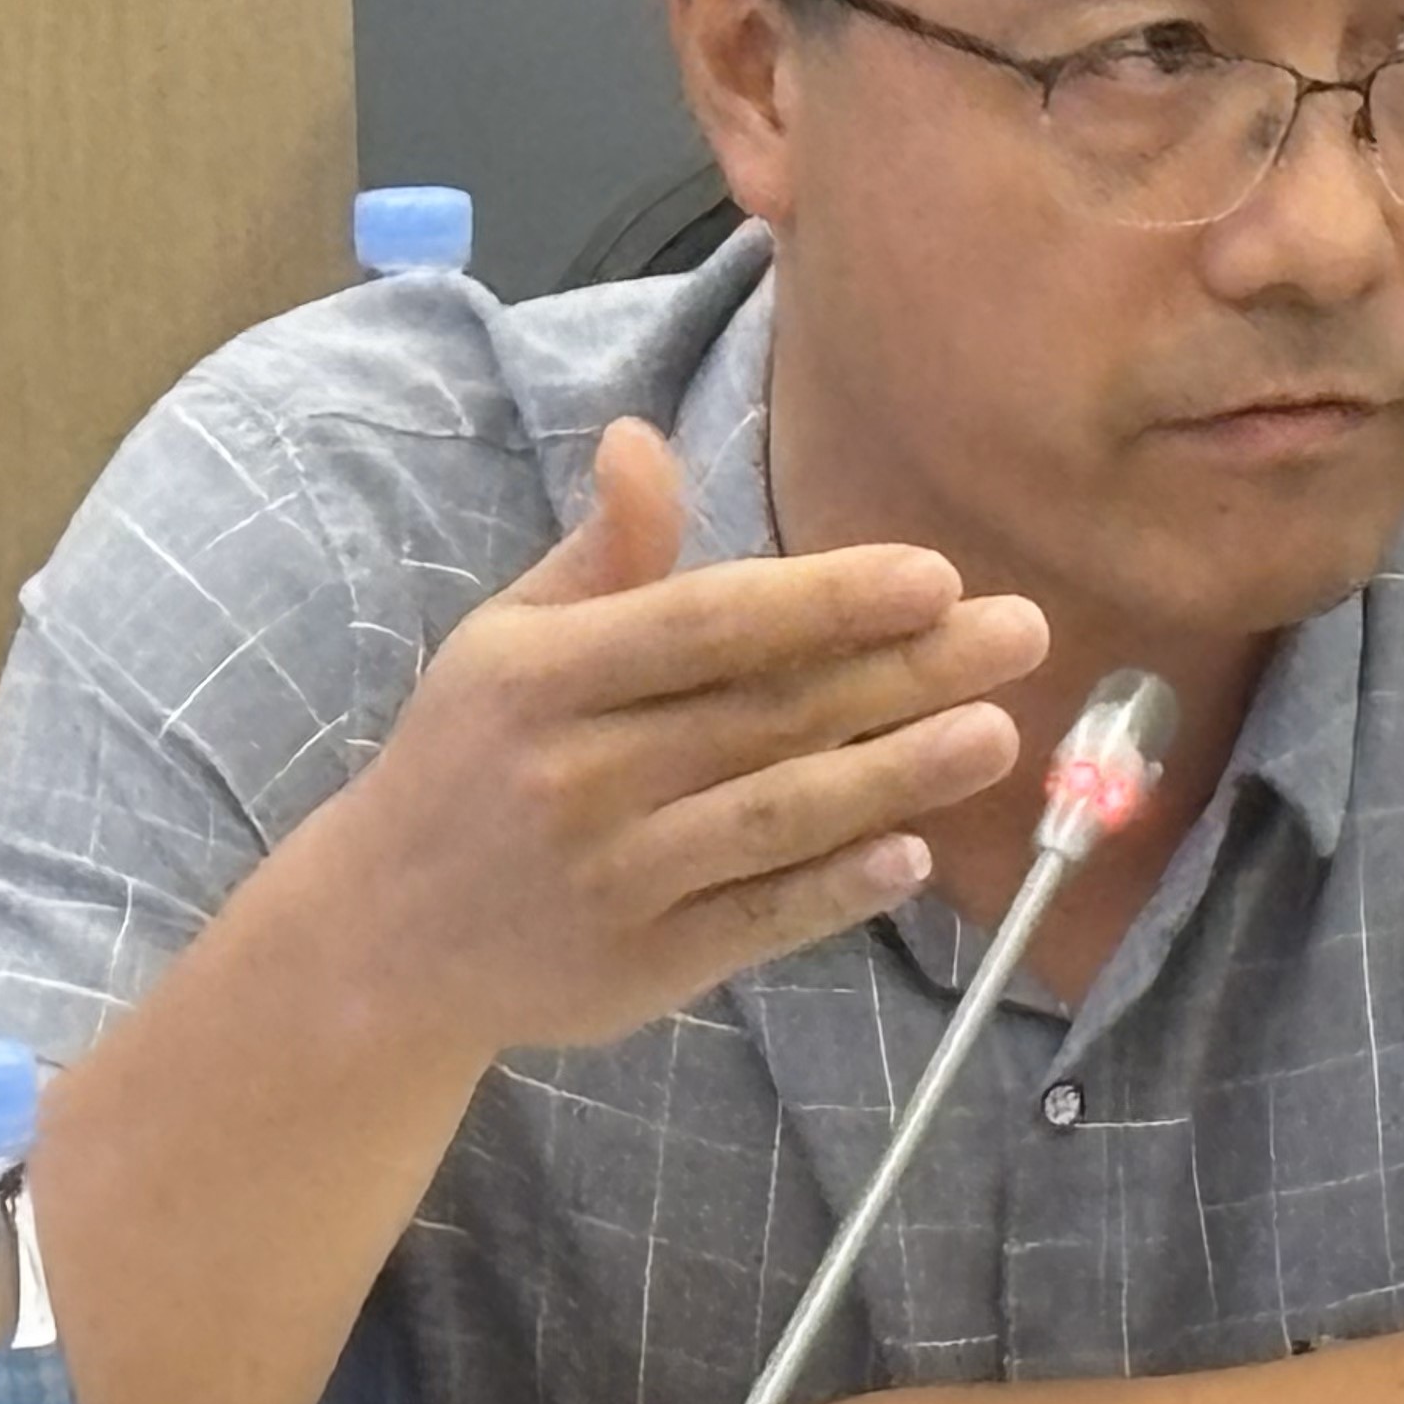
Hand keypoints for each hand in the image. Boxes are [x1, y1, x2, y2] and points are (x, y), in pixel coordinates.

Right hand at [274, 416, 1046, 1070]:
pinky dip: (837, 889)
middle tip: (1022, 633)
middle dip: (904, 671)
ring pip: (776, 816)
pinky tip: (914, 856)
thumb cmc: (468, 761)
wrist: (382, 939)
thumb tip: (643, 438)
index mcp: (541, 675)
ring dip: (895, 775)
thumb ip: (600, 553)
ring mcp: (611, 877)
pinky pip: (758, 920)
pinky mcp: (641, 965)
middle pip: (765, 713)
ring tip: (996, 733)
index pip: (706, 623)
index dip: (825, 598)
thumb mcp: (505, 642)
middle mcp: (574, 774)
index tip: (934, 574)